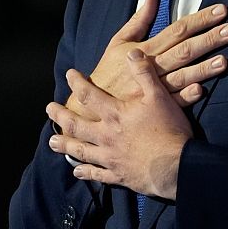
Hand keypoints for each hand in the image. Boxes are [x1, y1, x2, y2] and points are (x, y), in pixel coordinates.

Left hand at [48, 49, 191, 198]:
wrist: (177, 166)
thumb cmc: (169, 130)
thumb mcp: (159, 96)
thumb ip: (144, 74)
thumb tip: (131, 53)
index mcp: (115, 114)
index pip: (89, 95)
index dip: (77, 83)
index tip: (69, 74)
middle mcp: (106, 136)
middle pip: (76, 124)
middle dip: (60, 116)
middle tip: (49, 109)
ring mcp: (110, 157)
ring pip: (81, 150)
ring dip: (65, 145)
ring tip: (52, 142)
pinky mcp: (118, 175)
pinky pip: (97, 174)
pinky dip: (85, 172)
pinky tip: (77, 171)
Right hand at [66, 0, 227, 119]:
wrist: (91, 106)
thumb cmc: (108, 72)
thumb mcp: (118, 42)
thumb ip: (138, 19)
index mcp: (144, 49)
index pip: (177, 29)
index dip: (200, 19)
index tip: (221, 10)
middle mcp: (152, 67)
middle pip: (184, 50)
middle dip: (208, 40)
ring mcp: (154, 89)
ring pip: (182, 76)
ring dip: (203, 68)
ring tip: (225, 61)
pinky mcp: (154, 108)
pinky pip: (172, 102)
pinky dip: (185, 96)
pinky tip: (201, 90)